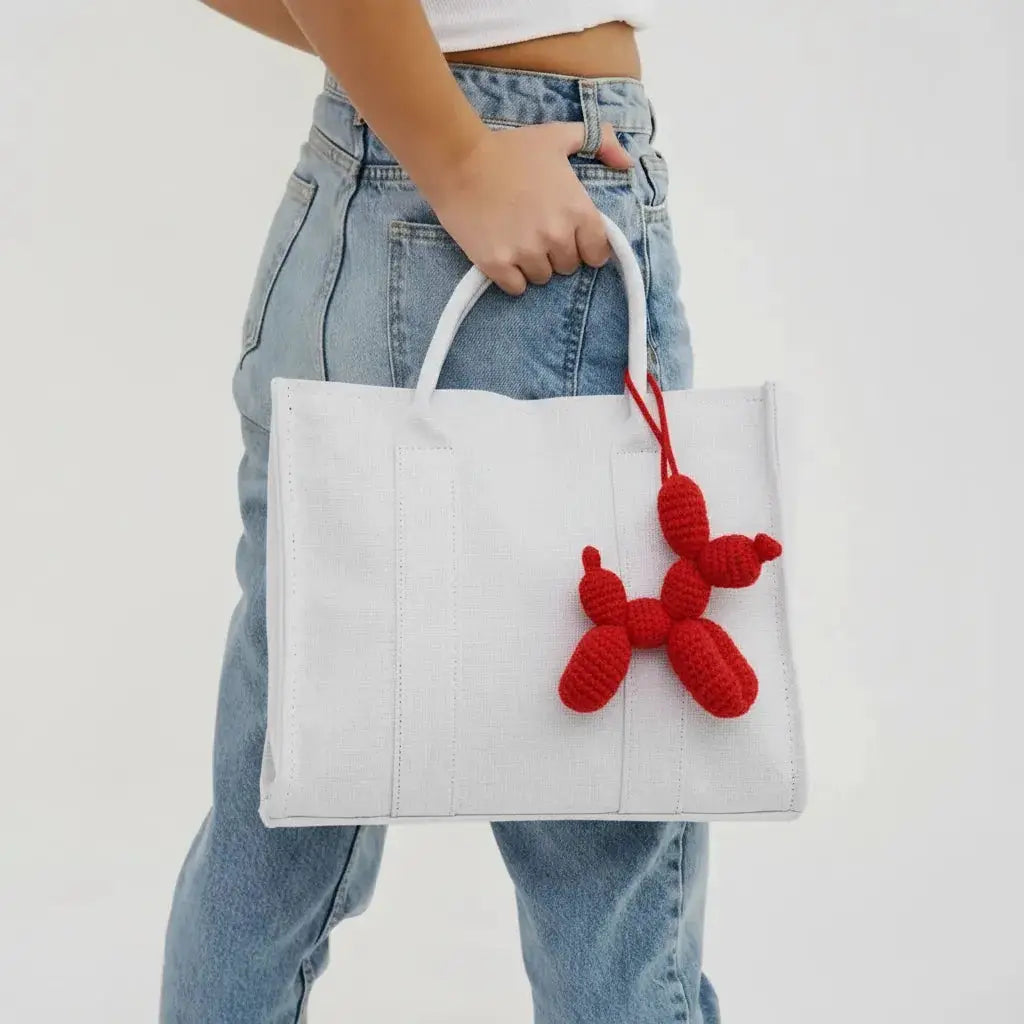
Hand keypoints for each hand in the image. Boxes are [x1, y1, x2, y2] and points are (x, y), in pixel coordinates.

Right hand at [422, 122, 632, 294]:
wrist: (459, 159)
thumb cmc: (510, 148)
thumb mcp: (559, 136)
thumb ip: (600, 141)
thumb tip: (626, 162)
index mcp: (578, 210)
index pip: (597, 254)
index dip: (583, 246)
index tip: (567, 235)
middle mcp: (557, 236)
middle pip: (568, 267)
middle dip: (556, 253)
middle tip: (535, 230)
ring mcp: (527, 253)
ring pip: (542, 278)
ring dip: (532, 264)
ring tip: (516, 238)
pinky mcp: (498, 265)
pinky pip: (516, 288)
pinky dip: (510, 276)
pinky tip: (502, 253)